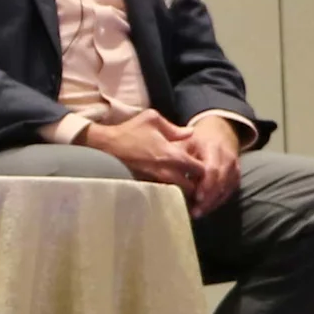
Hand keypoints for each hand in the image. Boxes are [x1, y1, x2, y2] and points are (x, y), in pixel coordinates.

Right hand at [81, 111, 213, 196]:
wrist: (107, 146)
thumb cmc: (130, 131)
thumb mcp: (153, 119)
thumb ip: (175, 128)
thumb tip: (191, 133)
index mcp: (173, 155)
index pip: (200, 169)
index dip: (206, 169)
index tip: (205, 166)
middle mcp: (168, 171)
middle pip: (193, 187)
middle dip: (197, 185)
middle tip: (198, 180)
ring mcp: (157, 181)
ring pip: (179, 193)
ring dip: (185, 191)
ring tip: (187, 185)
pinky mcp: (148, 185)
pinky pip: (166, 193)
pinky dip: (172, 192)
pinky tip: (172, 185)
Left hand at [180, 114, 244, 215]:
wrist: (219, 133)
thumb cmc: (195, 141)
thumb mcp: (184, 142)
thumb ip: (178, 157)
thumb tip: (167, 175)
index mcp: (213, 147)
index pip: (212, 169)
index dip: (206, 185)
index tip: (197, 198)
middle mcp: (227, 158)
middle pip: (221, 182)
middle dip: (209, 199)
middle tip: (195, 212)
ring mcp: (234, 167)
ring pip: (226, 189)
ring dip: (212, 203)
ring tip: (197, 213)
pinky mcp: (236, 176)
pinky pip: (229, 192)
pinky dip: (217, 201)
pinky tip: (205, 209)